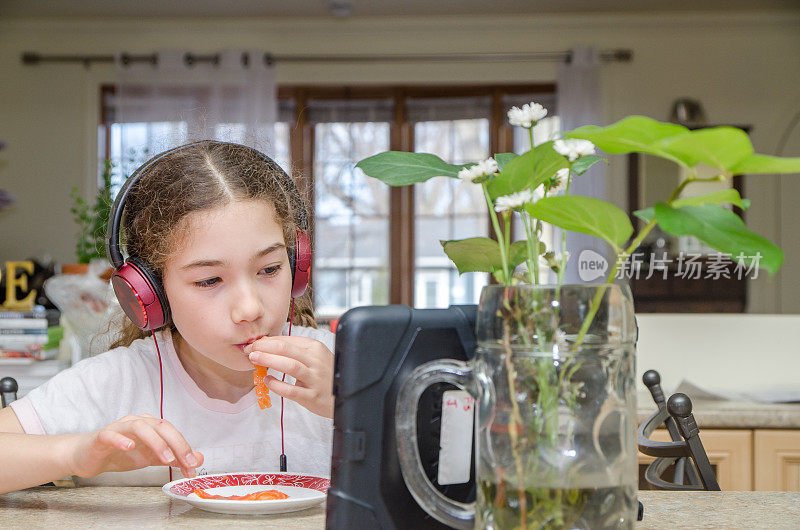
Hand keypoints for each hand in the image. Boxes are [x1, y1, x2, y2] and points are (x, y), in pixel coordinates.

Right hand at [66, 414, 203, 478]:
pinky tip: (130, 447)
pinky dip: (121, 439)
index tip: (193, 465)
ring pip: (140, 427)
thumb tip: (198, 460)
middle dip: (176, 443)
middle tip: (185, 461)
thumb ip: (174, 458)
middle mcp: (137, 423)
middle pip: (160, 426)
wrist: (88, 456)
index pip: (172, 432)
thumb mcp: (151, 458)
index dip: (185, 447)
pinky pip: (111, 434)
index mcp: (150, 426)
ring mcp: (119, 428)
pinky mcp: (102, 436)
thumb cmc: (120, 454)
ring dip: (155, 441)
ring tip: (165, 457)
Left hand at [246, 336, 333, 417]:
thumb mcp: (315, 357)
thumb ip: (295, 351)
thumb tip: (267, 344)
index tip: (254, 344)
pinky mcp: (312, 396)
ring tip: (254, 360)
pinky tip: (267, 382)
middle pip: (286, 349)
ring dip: (269, 361)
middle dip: (264, 348)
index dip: (267, 341)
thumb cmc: (326, 375)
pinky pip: (292, 390)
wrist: (344, 396)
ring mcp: (315, 379)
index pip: (287, 340)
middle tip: (250, 350)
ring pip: (289, 366)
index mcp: (315, 348)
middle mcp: (316, 361)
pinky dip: (277, 385)